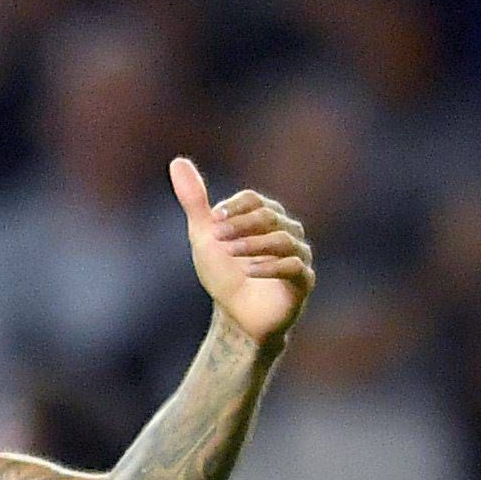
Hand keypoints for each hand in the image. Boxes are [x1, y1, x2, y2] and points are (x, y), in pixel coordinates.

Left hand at [172, 155, 313, 350]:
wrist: (237, 318)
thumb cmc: (224, 274)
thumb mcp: (205, 236)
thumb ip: (194, 200)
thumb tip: (177, 161)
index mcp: (265, 217)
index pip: (254, 200)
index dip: (233, 208)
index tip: (212, 221)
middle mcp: (287, 231)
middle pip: (269, 216)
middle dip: (241, 226)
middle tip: (218, 239)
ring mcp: (298, 255)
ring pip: (283, 239)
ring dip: (254, 245)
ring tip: (233, 255)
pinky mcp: (303, 282)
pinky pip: (294, 267)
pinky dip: (271, 267)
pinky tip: (249, 272)